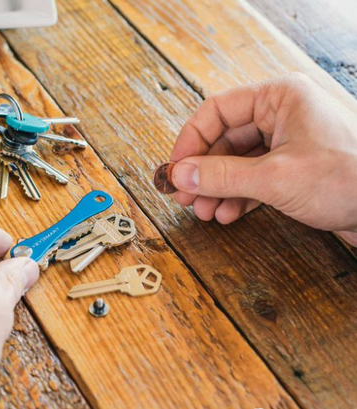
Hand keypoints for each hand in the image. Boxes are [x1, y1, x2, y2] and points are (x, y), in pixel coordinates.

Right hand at [166, 73, 356, 245]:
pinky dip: (237, 196)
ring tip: (205, 212)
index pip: (217, 111)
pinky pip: (254, 178)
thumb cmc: (350, 179)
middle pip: (224, 139)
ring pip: (237, 161)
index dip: (190, 141)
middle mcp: (283, 115)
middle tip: (185, 197)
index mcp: (280, 97)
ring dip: (217, 188)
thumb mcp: (274, 177)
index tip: (175, 169)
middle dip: (203, 172)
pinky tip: (228, 213)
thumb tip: (180, 175)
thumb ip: (221, 175)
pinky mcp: (295, 169)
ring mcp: (289, 143)